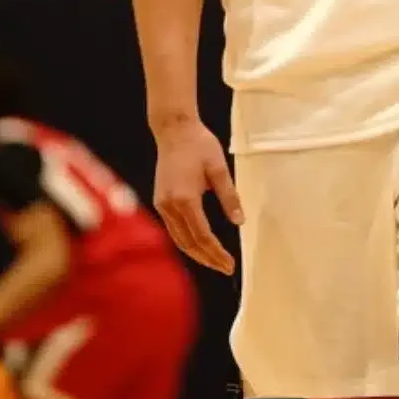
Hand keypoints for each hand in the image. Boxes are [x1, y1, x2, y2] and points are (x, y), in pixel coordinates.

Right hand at [153, 119, 243, 273]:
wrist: (174, 130)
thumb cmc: (199, 145)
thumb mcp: (219, 168)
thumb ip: (229, 196)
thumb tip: (239, 222)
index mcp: (185, 199)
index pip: (203, 236)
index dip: (217, 253)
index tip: (230, 264)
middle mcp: (170, 206)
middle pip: (189, 243)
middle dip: (208, 259)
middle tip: (225, 268)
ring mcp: (162, 205)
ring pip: (179, 239)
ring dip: (196, 254)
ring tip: (214, 262)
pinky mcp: (159, 201)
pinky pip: (173, 230)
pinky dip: (186, 242)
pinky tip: (197, 246)